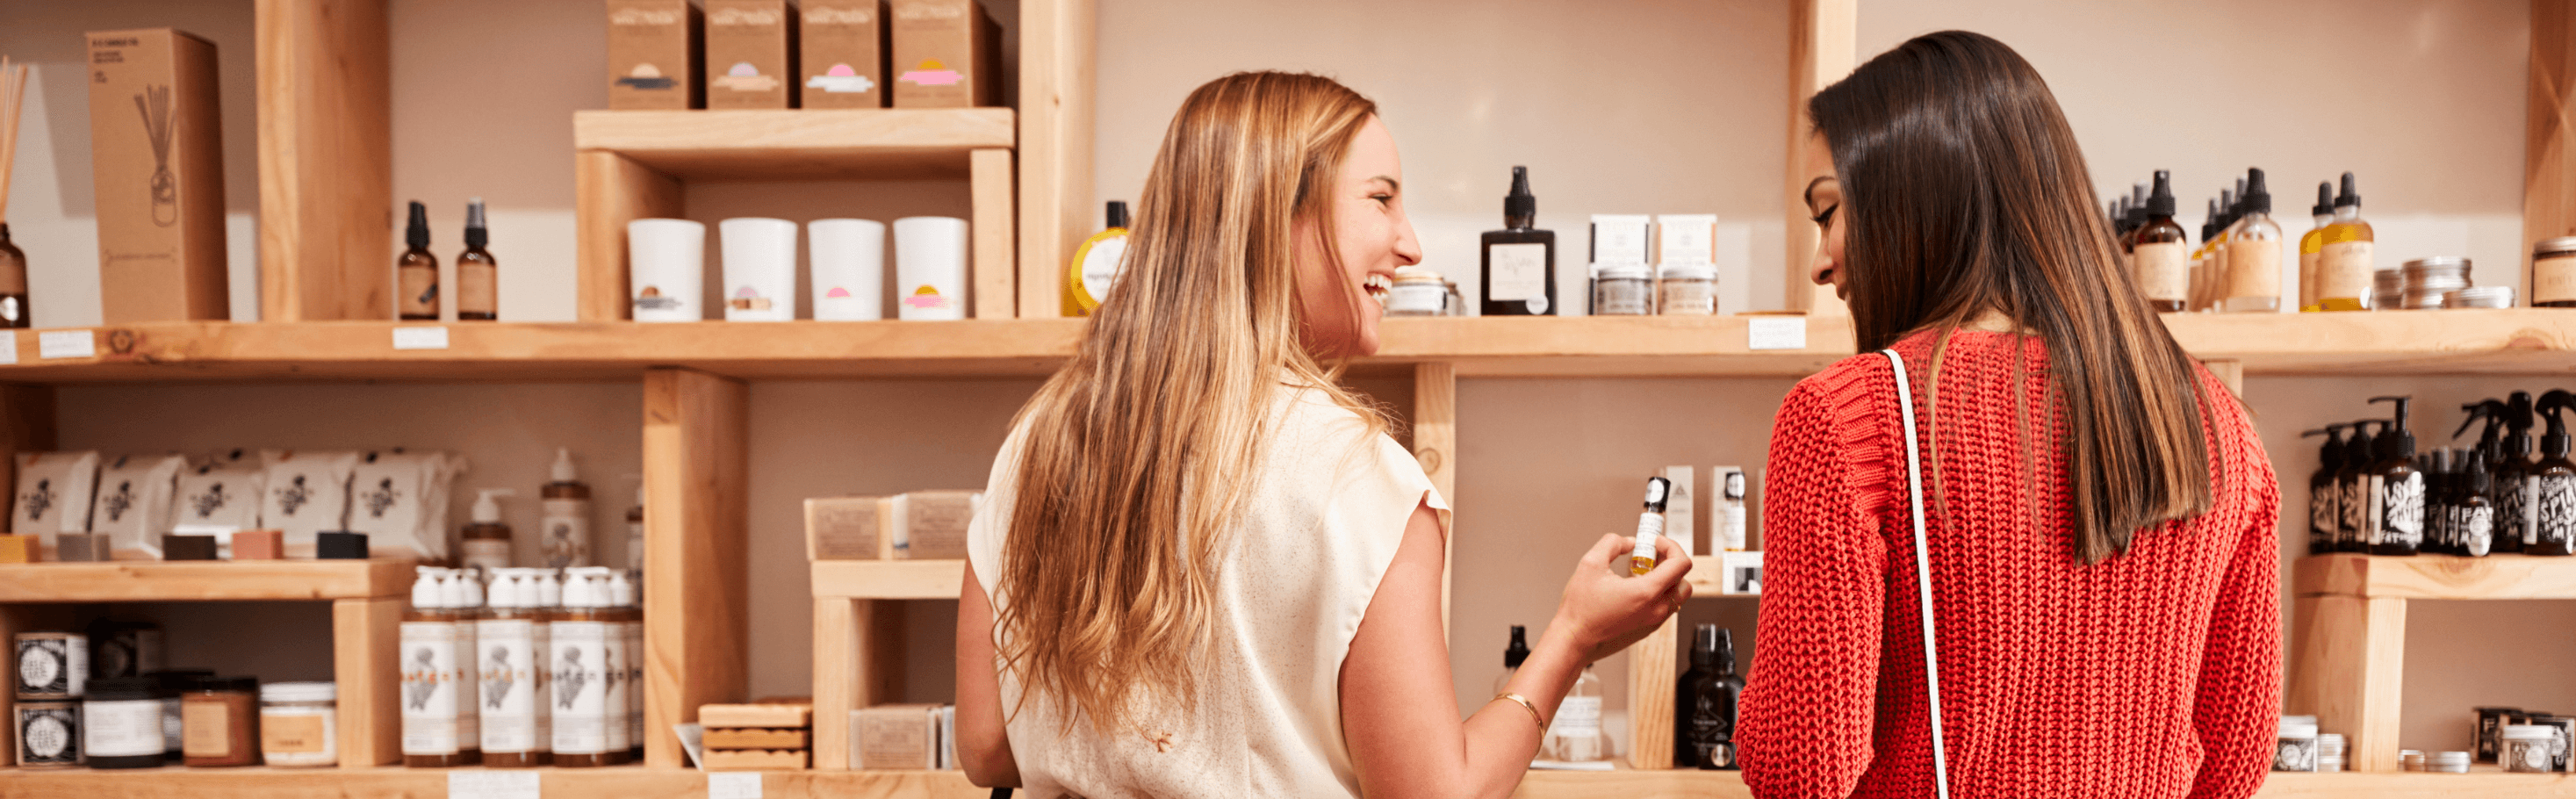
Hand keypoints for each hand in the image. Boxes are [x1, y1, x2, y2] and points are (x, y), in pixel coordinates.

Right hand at [1551, 533, 1692, 663]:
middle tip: (1650, 555)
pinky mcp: (1648, 629)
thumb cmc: (1580, 610)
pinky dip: (1658, 593)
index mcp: (1646, 593)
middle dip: (1670, 562)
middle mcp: (1656, 609)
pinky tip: (1635, 587)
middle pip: (1684, 579)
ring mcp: (1654, 621)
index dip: (1671, 546)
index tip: (1655, 542)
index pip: (1681, 564)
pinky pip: (1665, 607)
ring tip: (1642, 571)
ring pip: (1677, 595)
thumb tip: (1628, 542)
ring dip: (1666, 578)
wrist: (1574, 640)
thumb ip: (1613, 544)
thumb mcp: (1591, 563)